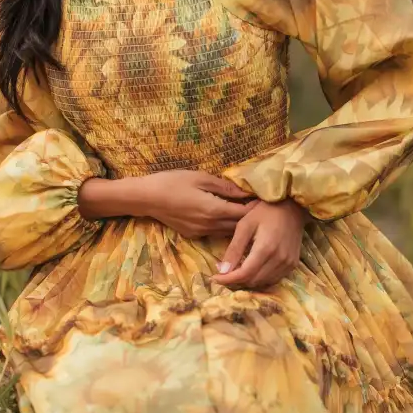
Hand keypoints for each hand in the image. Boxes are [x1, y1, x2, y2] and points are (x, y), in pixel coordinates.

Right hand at [130, 169, 256, 238]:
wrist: (147, 198)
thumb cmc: (172, 182)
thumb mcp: (200, 178)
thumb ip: (225, 187)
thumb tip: (246, 191)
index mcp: (214, 210)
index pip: (244, 214)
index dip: (256, 208)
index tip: (265, 200)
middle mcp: (210, 225)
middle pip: (238, 227)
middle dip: (250, 218)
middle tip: (259, 207)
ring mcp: (201, 232)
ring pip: (228, 232)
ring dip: (238, 224)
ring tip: (245, 213)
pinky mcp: (193, 235)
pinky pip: (215, 233)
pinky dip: (224, 226)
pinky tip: (225, 217)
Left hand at [210, 198, 307, 290]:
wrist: (292, 207)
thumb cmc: (265, 211)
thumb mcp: (245, 225)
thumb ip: (234, 249)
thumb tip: (222, 270)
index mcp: (265, 248)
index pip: (244, 274)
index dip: (228, 279)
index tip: (215, 278)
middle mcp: (279, 259)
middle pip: (253, 281)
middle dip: (236, 279)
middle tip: (225, 271)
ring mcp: (288, 263)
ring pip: (263, 282)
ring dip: (248, 280)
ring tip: (238, 269)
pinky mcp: (293, 264)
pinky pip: (274, 279)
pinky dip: (261, 278)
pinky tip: (254, 268)